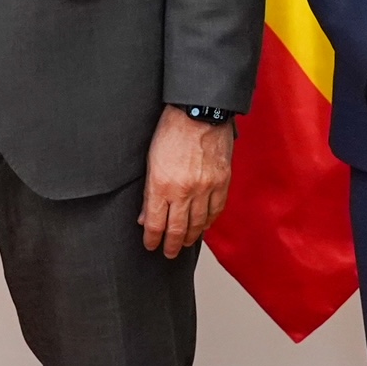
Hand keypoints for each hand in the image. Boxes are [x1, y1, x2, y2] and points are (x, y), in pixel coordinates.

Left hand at [141, 108, 233, 257]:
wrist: (199, 112)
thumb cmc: (171, 130)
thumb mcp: (151, 160)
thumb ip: (149, 192)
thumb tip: (145, 215)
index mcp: (162, 185)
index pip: (155, 224)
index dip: (152, 239)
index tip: (151, 245)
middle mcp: (184, 191)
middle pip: (177, 229)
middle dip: (171, 245)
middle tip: (169, 253)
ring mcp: (205, 188)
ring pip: (198, 224)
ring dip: (190, 237)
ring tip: (185, 242)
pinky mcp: (222, 182)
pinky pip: (216, 210)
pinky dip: (209, 222)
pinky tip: (203, 226)